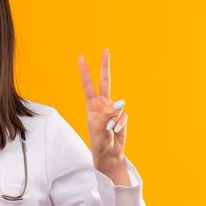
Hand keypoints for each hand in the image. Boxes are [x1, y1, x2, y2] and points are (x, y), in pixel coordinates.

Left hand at [77, 48, 127, 171]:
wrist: (108, 154)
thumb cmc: (99, 142)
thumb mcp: (99, 128)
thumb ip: (107, 114)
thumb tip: (119, 102)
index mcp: (91, 105)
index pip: (88, 85)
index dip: (85, 72)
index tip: (81, 57)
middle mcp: (102, 104)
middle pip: (105, 82)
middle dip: (105, 66)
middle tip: (105, 50)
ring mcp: (112, 110)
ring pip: (118, 106)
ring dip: (114, 119)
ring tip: (108, 130)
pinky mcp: (121, 117)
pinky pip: (124, 116)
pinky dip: (120, 124)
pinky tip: (116, 131)